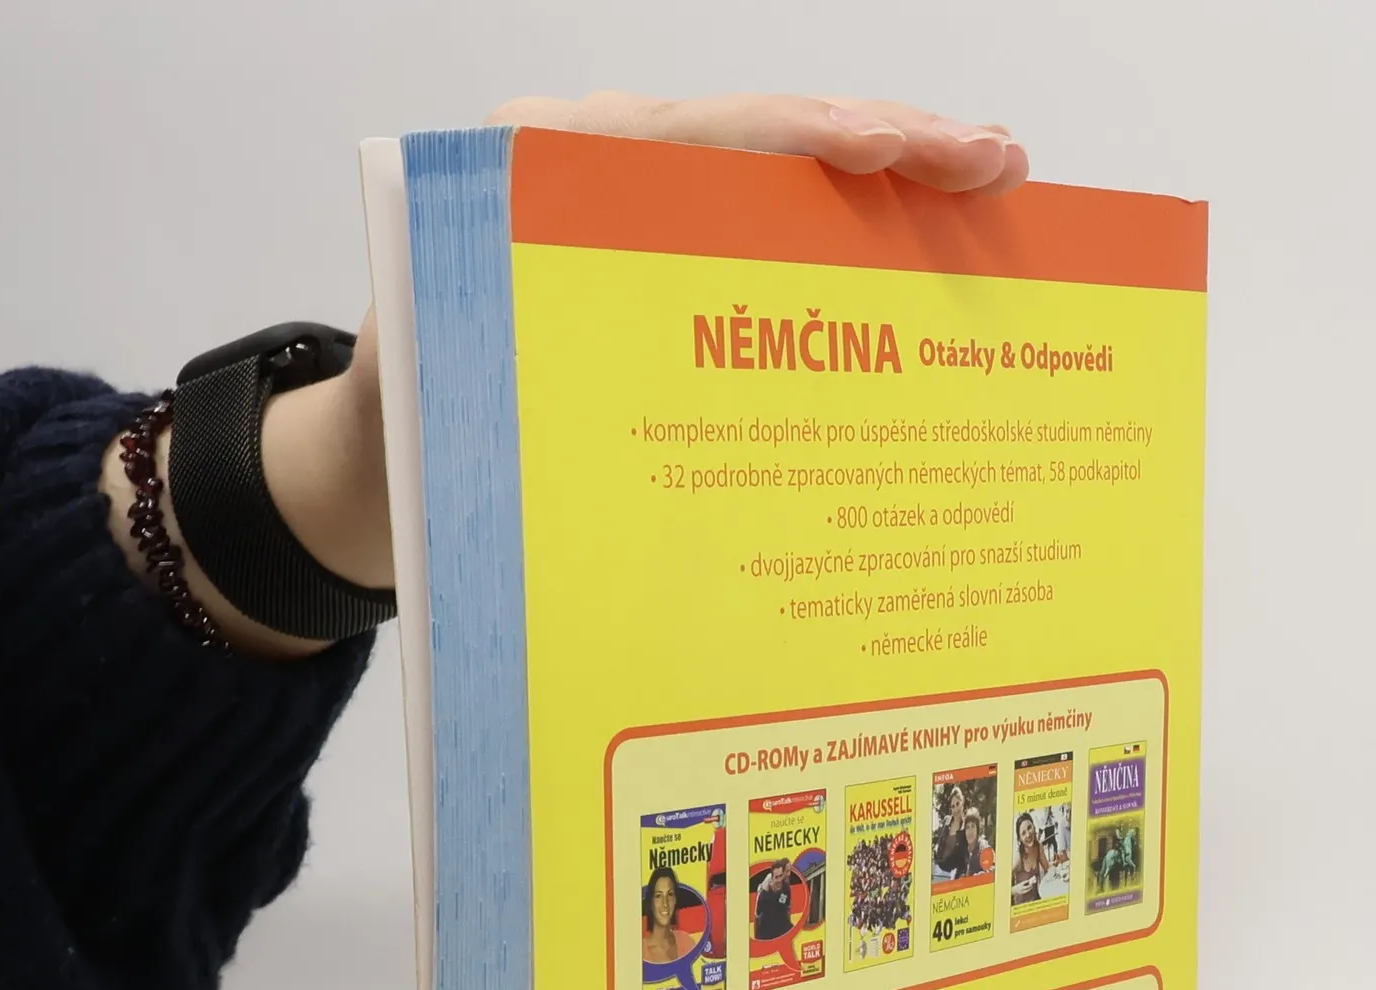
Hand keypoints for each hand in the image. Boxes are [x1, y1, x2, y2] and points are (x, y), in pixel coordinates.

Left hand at [117, 94, 1028, 655]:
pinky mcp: (673, 279)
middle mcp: (599, 179)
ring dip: (889, 191)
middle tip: (993, 164)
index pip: (690, 135)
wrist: (381, 467)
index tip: (896, 146)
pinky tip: (929, 258)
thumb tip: (539, 357)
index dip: (803, 138)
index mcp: (536, 180)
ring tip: (990, 192)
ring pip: (781, 188)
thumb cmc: (401, 432)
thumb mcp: (414, 394)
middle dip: (885, 146)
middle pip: (760, 141)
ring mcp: (645, 227)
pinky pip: (772, 247)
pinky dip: (853, 250)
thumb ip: (462, 360)